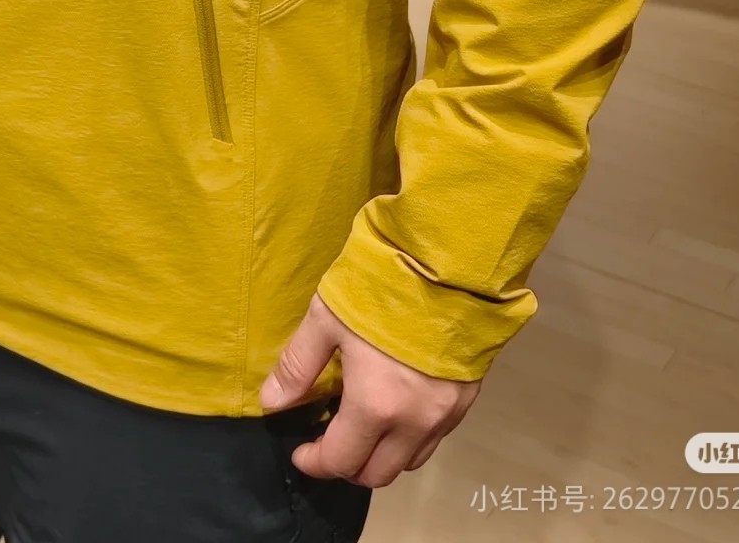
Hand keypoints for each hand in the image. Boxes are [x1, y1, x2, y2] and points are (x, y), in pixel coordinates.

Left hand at [261, 294, 480, 487]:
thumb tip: (272, 402)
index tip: (300, 451)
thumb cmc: (380, 288)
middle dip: (347, 465)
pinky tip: (395, 407)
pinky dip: (409, 436)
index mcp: (375, 406)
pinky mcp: (466, 400)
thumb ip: (298, 366)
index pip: (340, 460)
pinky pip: (434, 438)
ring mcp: (444, 415)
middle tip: (327, 440)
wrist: (446, 265)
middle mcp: (413, 423)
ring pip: (409, 460)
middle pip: (377, 474)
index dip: (314, 463)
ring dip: (381, 454)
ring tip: (361, 424)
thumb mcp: (327, 319)